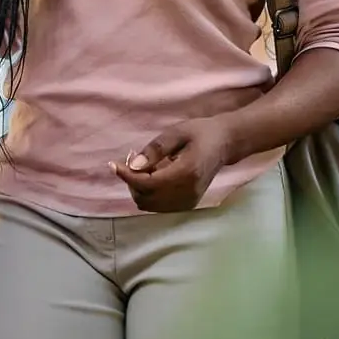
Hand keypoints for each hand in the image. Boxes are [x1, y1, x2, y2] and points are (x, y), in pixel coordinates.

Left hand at [111, 118, 234, 213]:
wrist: (224, 144)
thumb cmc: (200, 133)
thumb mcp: (177, 132)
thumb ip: (155, 149)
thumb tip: (133, 166)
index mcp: (186, 173)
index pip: (148, 183)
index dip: (127, 176)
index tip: (113, 164)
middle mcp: (187, 192)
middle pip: (145, 197)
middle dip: (131, 181)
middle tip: (130, 159)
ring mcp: (189, 202)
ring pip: (150, 204)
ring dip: (139, 188)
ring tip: (142, 166)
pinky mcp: (188, 204)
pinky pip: (159, 205)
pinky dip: (149, 192)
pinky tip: (153, 175)